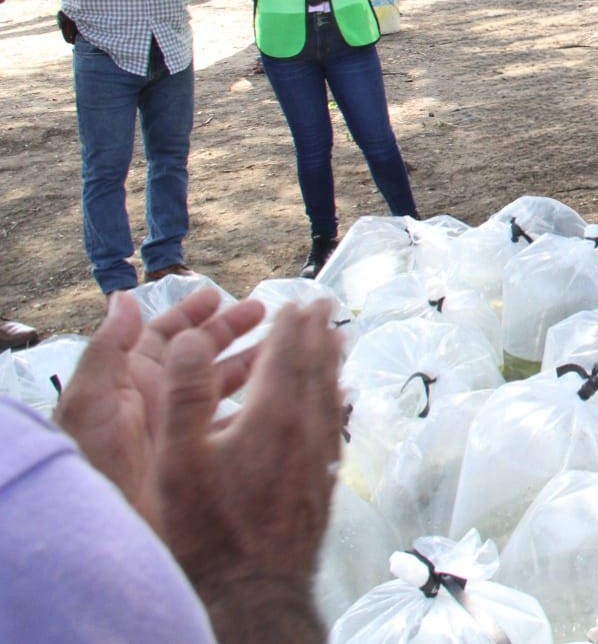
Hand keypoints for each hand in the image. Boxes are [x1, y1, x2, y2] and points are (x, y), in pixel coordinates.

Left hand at [53, 289, 264, 524]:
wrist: (111, 527)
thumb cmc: (93, 462)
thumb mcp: (90, 401)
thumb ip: (107, 349)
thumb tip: (124, 299)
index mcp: (131, 379)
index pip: (165, 335)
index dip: (191, 313)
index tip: (219, 295)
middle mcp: (160, 398)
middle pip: (199, 354)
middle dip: (231, 329)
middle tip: (266, 312)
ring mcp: (182, 427)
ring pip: (222, 385)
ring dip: (251, 364)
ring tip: (283, 348)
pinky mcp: (202, 455)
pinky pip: (234, 424)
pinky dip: (258, 409)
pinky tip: (283, 398)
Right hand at [155, 300, 343, 623]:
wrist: (254, 591)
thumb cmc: (209, 531)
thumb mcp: (177, 460)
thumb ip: (186, 395)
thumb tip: (193, 338)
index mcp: (272, 416)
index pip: (287, 355)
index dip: (292, 325)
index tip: (298, 300)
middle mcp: (305, 430)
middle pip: (317, 369)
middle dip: (319, 334)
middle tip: (326, 306)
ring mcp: (319, 456)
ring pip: (332, 395)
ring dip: (333, 363)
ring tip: (338, 340)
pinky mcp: (323, 481)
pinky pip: (335, 425)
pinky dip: (336, 399)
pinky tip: (337, 402)